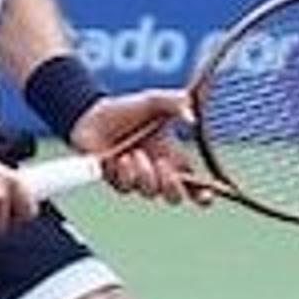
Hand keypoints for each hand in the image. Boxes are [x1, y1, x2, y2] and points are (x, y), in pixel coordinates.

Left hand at [78, 87, 207, 202]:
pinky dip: (123, 172)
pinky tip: (117, 157)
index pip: (193, 184)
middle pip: (174, 197)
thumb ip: (175, 103)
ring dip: (143, 172)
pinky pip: (125, 187)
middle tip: (163, 165)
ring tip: (132, 152)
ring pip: (148, 192)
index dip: (203, 195)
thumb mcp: (154, 101)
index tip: (206, 194)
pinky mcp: (116, 181)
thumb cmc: (126, 109)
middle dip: (172, 186)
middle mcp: (156, 172)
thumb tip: (193, 118)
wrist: (91, 113)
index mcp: (172, 157)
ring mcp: (136, 179)